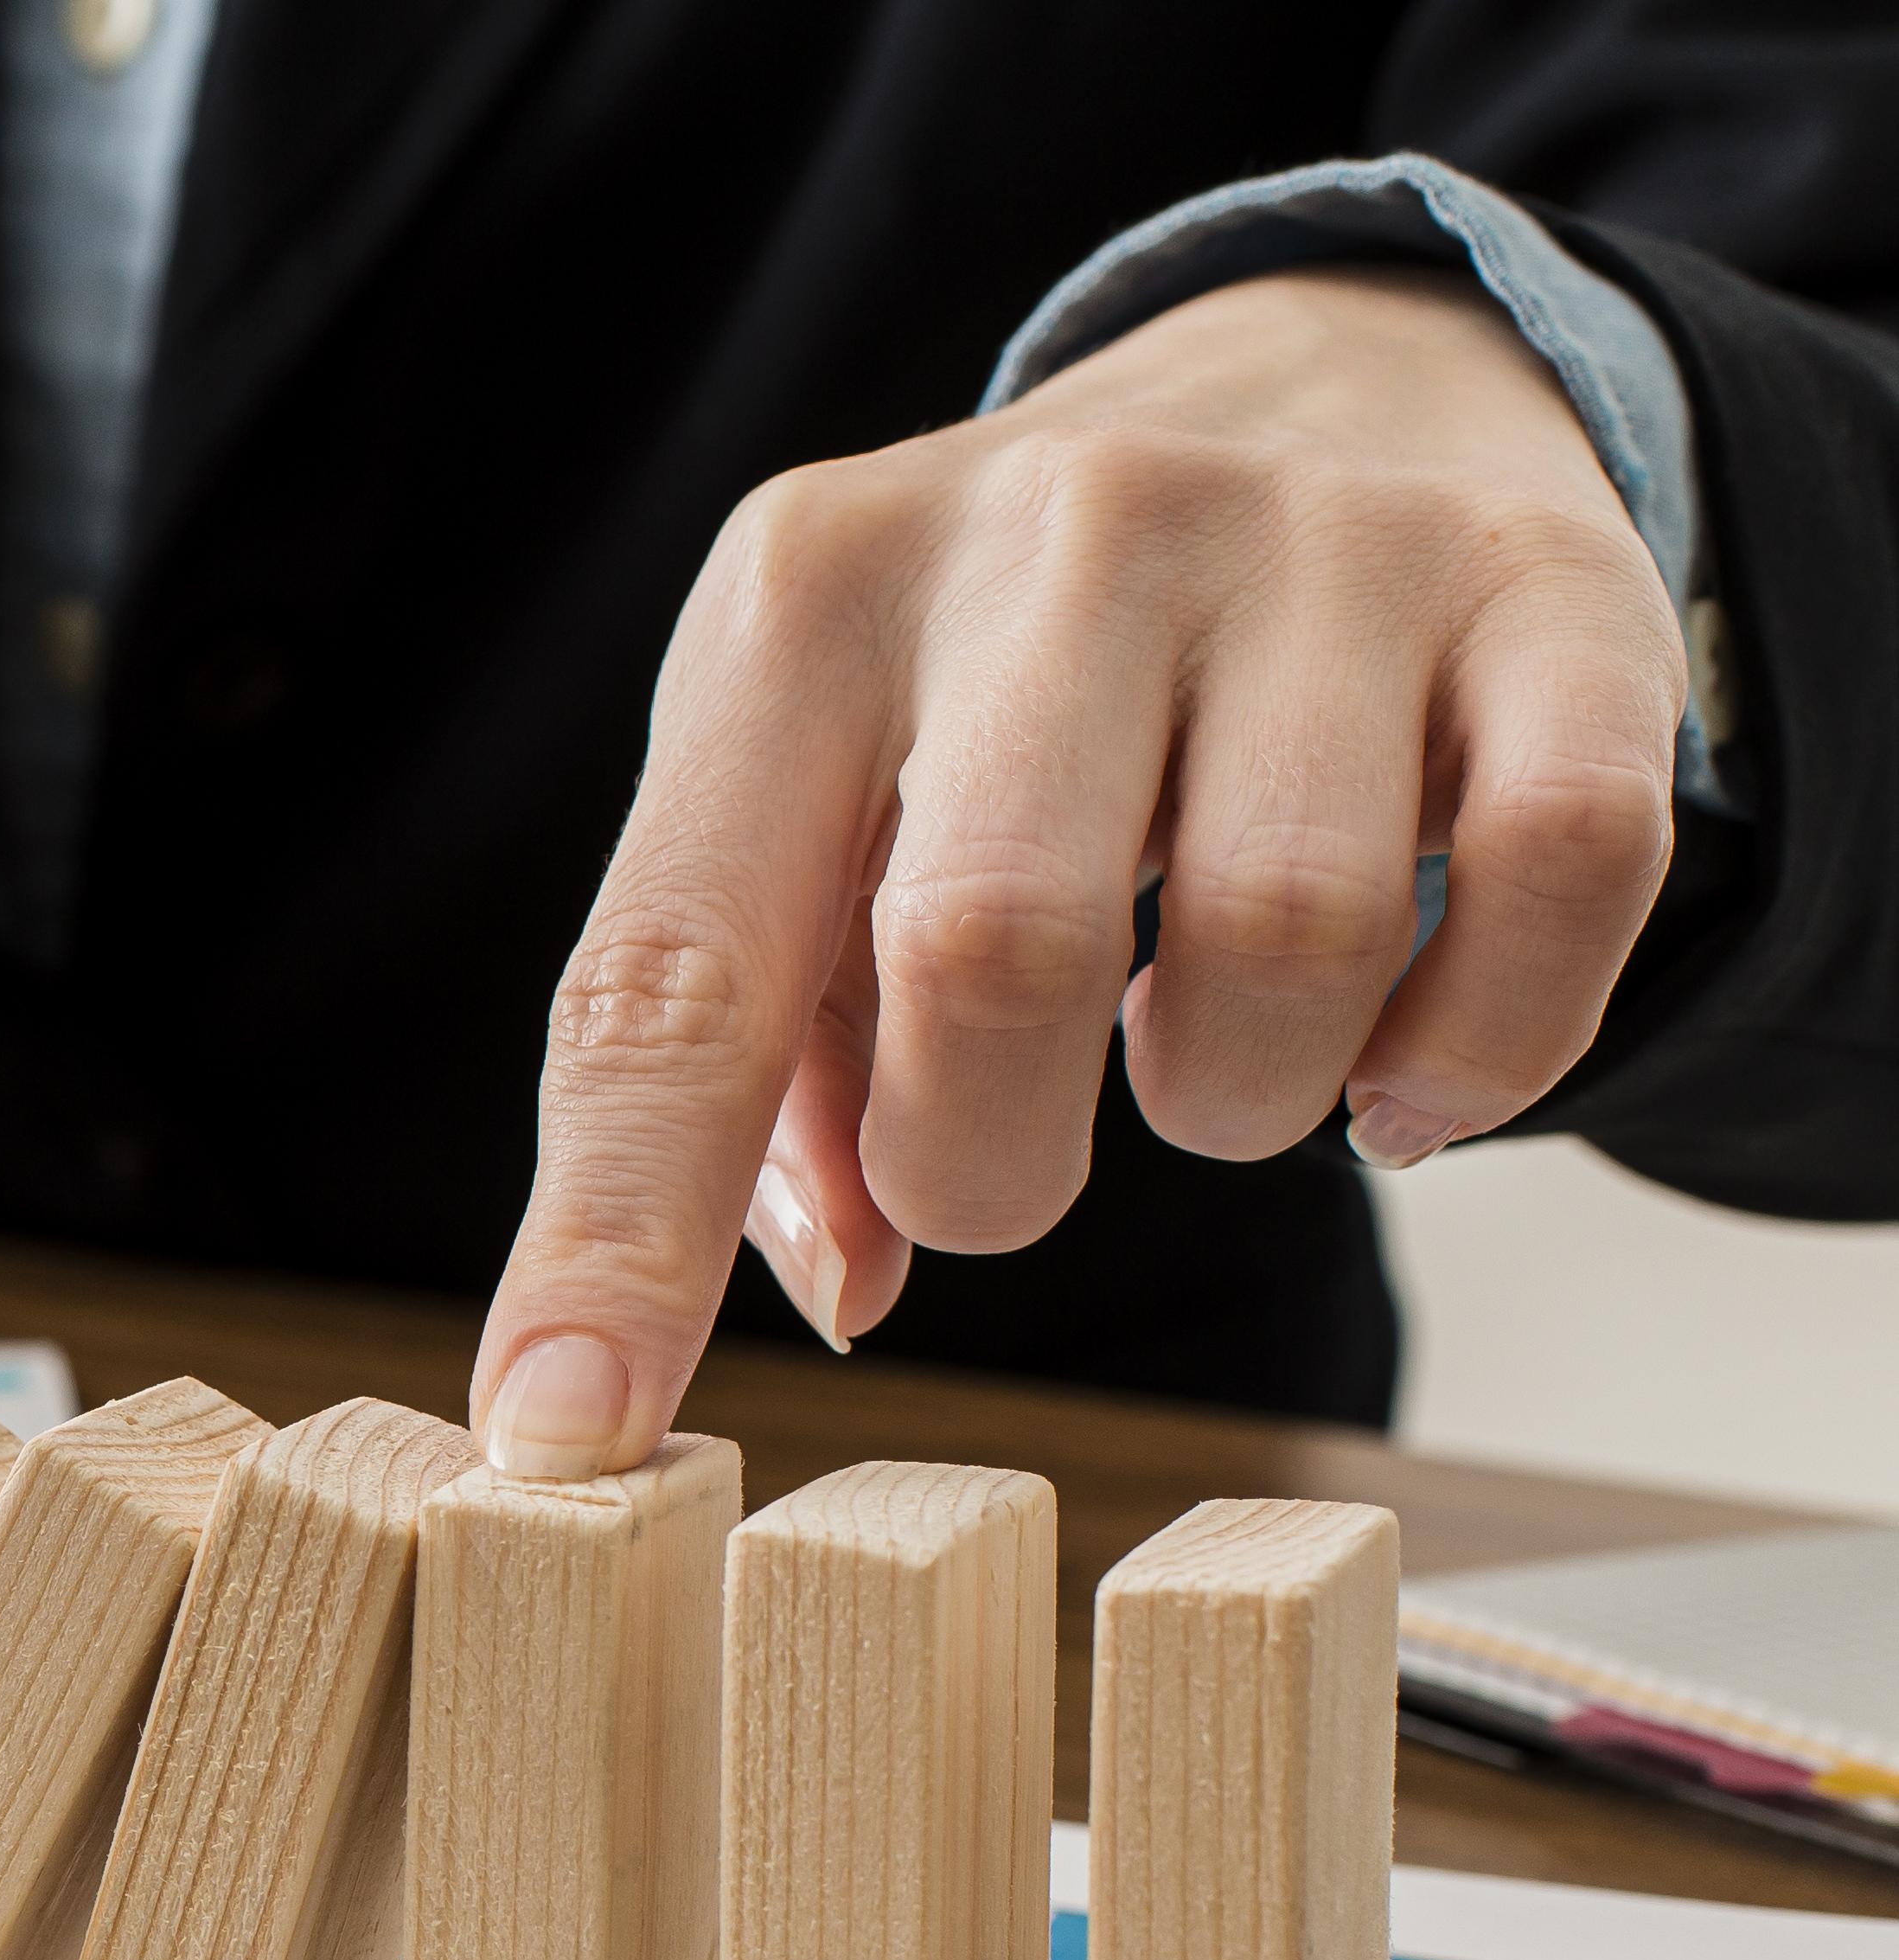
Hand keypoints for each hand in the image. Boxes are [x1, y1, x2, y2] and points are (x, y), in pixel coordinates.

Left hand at [471, 263, 1685, 1473]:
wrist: (1322, 372)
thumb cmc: (1005, 674)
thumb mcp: (816, 798)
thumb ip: (774, 1062)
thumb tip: (844, 1285)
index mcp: (801, 605)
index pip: (670, 969)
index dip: (618, 1226)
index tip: (565, 1430)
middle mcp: (1050, 532)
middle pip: (991, 952)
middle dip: (986, 1160)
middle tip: (1002, 1156)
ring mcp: (1315, 539)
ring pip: (1284, 936)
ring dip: (1229, 1102)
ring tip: (1192, 1047)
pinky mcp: (1550, 586)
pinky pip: (1548, 889)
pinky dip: (1471, 1053)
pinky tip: (1393, 1054)